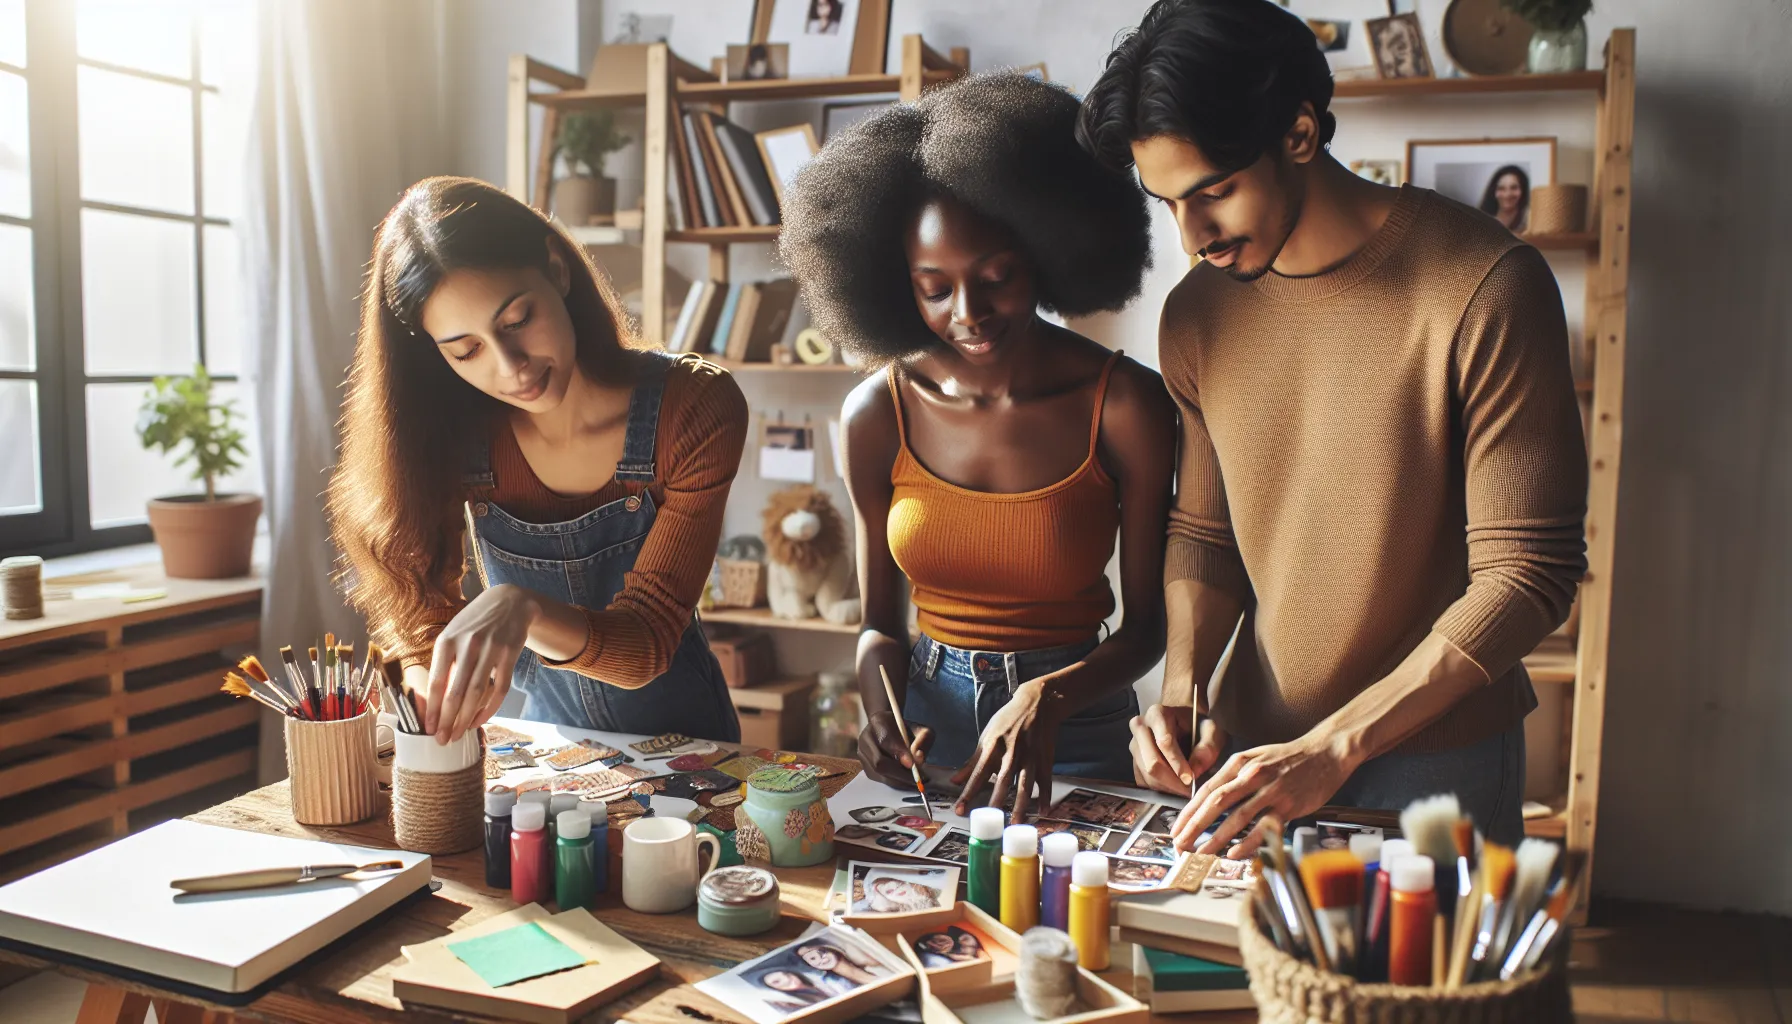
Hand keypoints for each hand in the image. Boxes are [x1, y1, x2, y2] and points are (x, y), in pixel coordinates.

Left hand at [424, 584, 537, 743]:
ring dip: (466, 718)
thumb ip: (444, 663)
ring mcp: (491, 650)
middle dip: (448, 720)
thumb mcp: (453, 635)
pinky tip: (480, 720)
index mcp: (447, 641)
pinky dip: (490, 708)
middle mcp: (468, 645)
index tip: (429, 728)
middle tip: (443, 739)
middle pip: (456, 692)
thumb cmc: (474, 623)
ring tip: (459, 734)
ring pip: (477, 693)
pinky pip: (500, 689)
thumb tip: (432, 700)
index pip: (436, 682)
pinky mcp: (510, 655)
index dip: (432, 709)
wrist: (509, 602)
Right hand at [858, 711, 932, 787]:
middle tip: (918, 779)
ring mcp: (862, 753)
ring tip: (914, 781)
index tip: (912, 764)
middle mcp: (865, 738)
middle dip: (900, 773)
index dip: (898, 752)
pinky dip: (894, 782)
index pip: (885, 738)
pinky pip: (878, 779)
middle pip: (879, 761)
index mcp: (878, 721)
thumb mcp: (920, 729)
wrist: (889, 729)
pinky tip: (906, 781)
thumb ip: (923, 739)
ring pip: (879, 773)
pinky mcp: (864, 767)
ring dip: (898, 780)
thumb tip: (918, 758)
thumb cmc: (906, 730)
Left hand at [951, 679, 1061, 819]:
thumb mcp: (987, 736)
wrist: (1038, 704)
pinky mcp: (1045, 759)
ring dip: (1020, 805)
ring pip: (1025, 784)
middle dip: (995, 801)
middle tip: (989, 822)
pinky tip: (1042, 811)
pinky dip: (1045, 796)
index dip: (968, 793)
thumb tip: (955, 780)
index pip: (978, 773)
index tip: (960, 810)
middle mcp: (1012, 753)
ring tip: (1015, 823)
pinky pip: (1045, 781)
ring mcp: (1030, 757)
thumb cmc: (1008, 721)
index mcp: (993, 746)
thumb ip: (972, 761)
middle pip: (1002, 781)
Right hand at [1129, 705, 1226, 794]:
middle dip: (1172, 781)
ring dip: (1167, 788)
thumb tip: (1195, 771)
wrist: (1182, 722)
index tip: (1191, 779)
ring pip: (1146, 775)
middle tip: (1189, 791)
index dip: (1177, 764)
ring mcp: (1134, 745)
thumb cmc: (1196, 725)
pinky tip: (1174, 788)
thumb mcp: (1211, 729)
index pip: (1164, 743)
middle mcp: (1140, 728)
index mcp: (1157, 714)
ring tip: (1185, 790)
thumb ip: (1208, 747)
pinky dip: (1160, 789)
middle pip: (1151, 763)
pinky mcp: (1134, 761)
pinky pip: (1143, 782)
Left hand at [1170, 727, 1360, 857]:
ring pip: (1238, 817)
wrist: (1326, 751)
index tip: (1177, 828)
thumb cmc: (1288, 757)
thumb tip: (1210, 799)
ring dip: (1217, 838)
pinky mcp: (1289, 804)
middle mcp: (1252, 774)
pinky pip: (1264, 827)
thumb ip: (1233, 776)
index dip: (1189, 811)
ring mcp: (1271, 790)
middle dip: (1195, 826)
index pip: (1207, 789)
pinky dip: (1248, 842)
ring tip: (1201, 853)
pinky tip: (1234, 853)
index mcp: (1239, 762)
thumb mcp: (1255, 757)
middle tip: (1180, 844)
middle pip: (1216, 802)